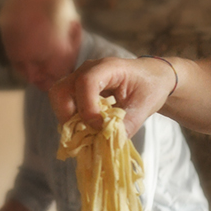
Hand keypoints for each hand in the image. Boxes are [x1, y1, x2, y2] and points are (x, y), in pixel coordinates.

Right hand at [48, 56, 175, 137]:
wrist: (152, 78)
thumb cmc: (150, 86)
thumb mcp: (145, 107)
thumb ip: (127, 125)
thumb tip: (109, 143)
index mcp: (108, 67)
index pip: (85, 83)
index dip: (87, 108)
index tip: (99, 126)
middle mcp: (88, 70)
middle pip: (60, 91)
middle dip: (67, 116)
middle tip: (84, 131)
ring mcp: (79, 79)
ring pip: (58, 99)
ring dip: (68, 119)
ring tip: (87, 130)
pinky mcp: (76, 90)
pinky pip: (63, 105)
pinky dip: (71, 120)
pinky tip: (87, 127)